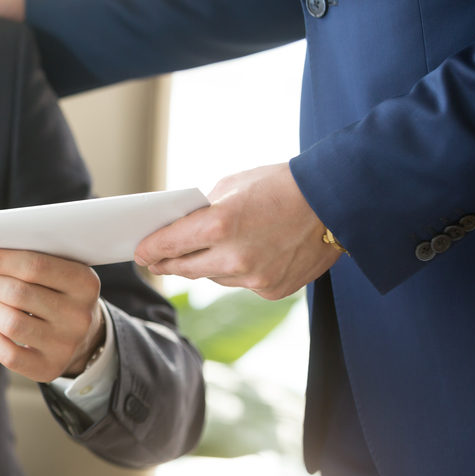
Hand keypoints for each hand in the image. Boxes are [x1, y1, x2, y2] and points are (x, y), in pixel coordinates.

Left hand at [0, 248, 104, 381]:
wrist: (84, 334)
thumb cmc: (60, 292)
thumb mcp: (60, 270)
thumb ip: (29, 260)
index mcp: (85, 283)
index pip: (36, 266)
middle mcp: (79, 316)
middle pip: (19, 294)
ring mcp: (65, 345)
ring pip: (11, 323)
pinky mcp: (49, 368)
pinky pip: (8, 354)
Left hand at [134, 163, 342, 299]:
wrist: (335, 201)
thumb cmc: (280, 184)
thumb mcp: (232, 185)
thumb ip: (204, 210)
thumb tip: (182, 228)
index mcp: (219, 224)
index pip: (170, 244)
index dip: (150, 249)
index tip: (139, 253)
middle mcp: (234, 257)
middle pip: (185, 268)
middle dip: (167, 264)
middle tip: (155, 261)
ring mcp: (254, 279)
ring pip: (214, 277)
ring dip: (205, 266)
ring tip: (197, 256)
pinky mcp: (271, 291)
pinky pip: (242, 283)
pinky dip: (238, 271)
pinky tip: (243, 257)